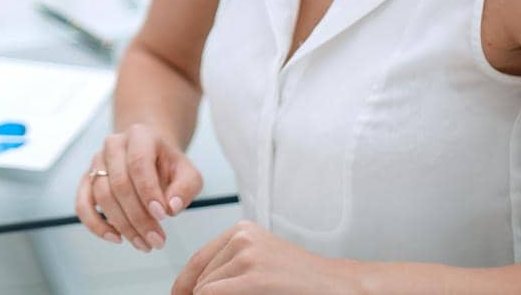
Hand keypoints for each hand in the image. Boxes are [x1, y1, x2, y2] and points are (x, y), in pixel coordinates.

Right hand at [74, 124, 202, 252]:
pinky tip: (116, 238)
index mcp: (140, 136)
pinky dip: (95, 224)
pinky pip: (83, 204)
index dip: (148, 191)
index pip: (139, 163)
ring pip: (102, 195)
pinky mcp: (87, 180)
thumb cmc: (169, 166)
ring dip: (122, 225)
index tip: (163, 216)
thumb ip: (186, 188)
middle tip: (156, 240)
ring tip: (143, 244)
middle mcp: (114, 145)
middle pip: (119, 183)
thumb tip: (172, 207)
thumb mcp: (187, 173)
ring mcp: (97, 162)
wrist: (150, 156)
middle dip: (138, 217)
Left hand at [172, 221, 350, 294]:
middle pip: (200, 277)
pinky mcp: (254, 275)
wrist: (337, 286)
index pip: (198, 260)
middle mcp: (241, 237)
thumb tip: (194, 290)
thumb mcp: (261, 263)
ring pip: (205, 288)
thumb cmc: (301, 282)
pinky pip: (212, 294)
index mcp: (242, 232)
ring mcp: (247, 254)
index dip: (183, 285)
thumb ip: (230, 268)